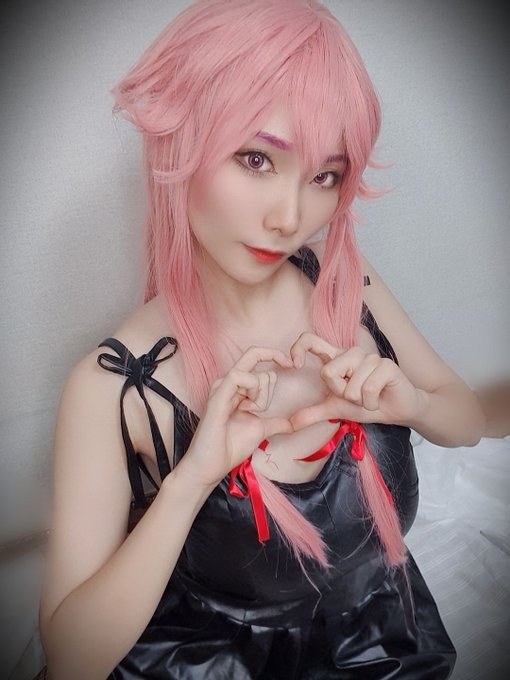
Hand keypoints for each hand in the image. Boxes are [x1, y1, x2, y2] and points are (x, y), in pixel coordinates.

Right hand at [177, 347, 293, 488]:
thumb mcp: (260, 430)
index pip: (255, 356)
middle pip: (256, 359)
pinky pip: (237, 377)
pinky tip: (246, 409)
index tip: (293, 364)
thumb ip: (275, 423)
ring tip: (248, 413)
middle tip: (257, 411)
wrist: (210, 467)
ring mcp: (221, 388)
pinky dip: (250, 391)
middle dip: (268, 387)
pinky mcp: (217, 397)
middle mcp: (227, 382)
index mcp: (236, 386)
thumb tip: (292, 424)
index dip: (275, 354)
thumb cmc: (229, 448)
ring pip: (252, 372)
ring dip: (261, 396)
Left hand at [289, 332, 423, 429]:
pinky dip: (371, 403)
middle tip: (354, 396)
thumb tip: (290, 425)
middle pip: (328, 372)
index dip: (299, 348)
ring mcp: (370, 357)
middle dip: (340, 393)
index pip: (311, 340)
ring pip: (350, 385)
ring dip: (358, 400)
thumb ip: (313, 413)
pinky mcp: (386, 365)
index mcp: (336, 358)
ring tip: (368, 398)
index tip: (296, 365)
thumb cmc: (366, 404)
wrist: (397, 411)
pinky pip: (368, 389)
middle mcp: (351, 353)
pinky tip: (378, 400)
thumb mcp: (336, 409)